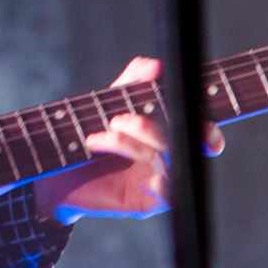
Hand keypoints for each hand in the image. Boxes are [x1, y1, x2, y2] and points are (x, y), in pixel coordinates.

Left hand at [32, 57, 224, 224]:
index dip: (207, 126)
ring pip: (164, 159)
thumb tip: (153, 66)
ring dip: (130, 145)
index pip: (198, 126)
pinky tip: (145, 181)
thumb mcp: (110, 102)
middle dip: (154, 128)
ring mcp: (161, 176)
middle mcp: (170, 152)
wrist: (60, 171)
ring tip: (96, 138)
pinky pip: (170, 197)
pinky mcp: (148, 201)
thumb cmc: (90, 132)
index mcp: (167, 127)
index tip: (197, 123)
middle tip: (119, 120)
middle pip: (184, 140)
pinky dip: (164, 187)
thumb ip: (132, 83)